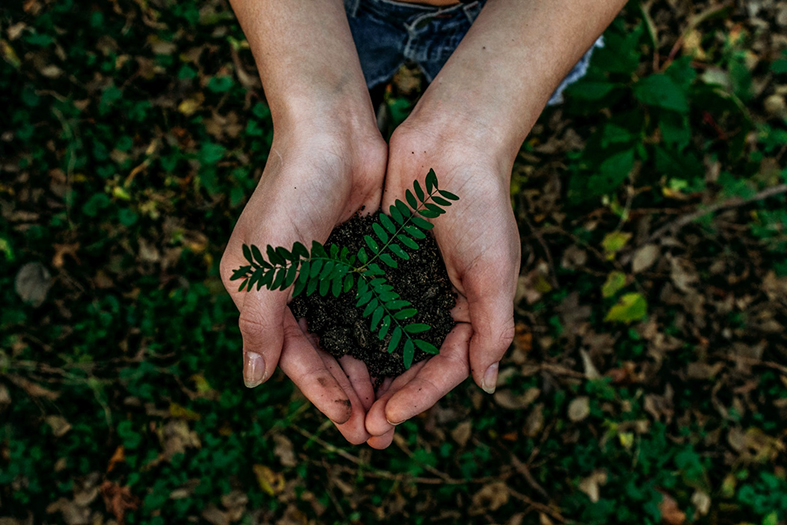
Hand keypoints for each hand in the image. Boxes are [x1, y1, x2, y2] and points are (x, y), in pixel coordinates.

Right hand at [220, 123, 386, 444]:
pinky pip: (372, 310)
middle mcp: (293, 290)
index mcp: (261, 294)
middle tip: (378, 433)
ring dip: (370, 373)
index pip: (294, 358)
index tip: (351, 425)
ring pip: (350, 338)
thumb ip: (259, 324)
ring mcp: (327, 276)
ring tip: (394, 408)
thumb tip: (253, 381)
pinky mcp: (358, 261)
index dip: (322, 393)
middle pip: (324, 355)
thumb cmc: (292, 193)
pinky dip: (385, 337)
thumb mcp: (266, 264)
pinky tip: (405, 361)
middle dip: (349, 394)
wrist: (333, 132)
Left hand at [365, 118, 519, 448]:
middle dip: (388, 397)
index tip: (385, 419)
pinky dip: (350, 332)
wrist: (451, 144)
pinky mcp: (381, 263)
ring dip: (366, 374)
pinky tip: (329, 353)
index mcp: (470, 311)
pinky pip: (364, 306)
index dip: (417, 398)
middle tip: (361, 430)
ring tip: (343, 405)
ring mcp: (408, 285)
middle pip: (411, 364)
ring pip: (383, 342)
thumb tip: (486, 385)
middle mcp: (438, 304)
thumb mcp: (495, 272)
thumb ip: (493, 330)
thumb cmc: (481, 207)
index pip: (444, 369)